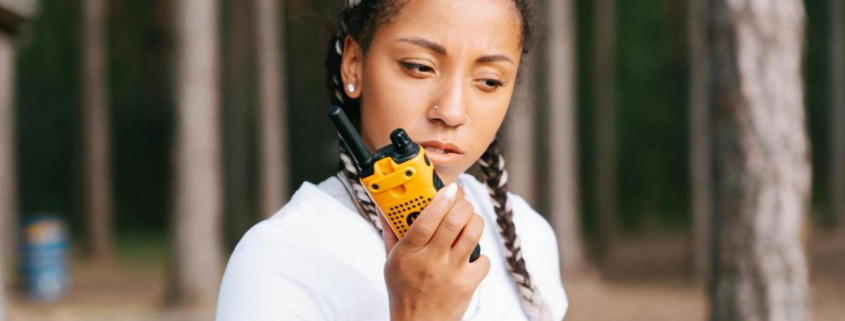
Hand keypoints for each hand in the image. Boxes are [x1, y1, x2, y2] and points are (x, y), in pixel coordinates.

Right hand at [380, 183, 489, 320]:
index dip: (440, 199)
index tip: (450, 188)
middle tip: (461, 203)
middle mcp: (430, 261)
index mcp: (408, 253)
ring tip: (470, 221)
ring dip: (475, 221)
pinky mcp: (467, 284)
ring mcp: (451, 273)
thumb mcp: (391, 261)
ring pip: (472, 234)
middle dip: (463, 204)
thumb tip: (384, 205)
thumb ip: (390, 231)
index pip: (426, 219)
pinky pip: (484, 259)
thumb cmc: (404, 292)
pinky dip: (481, 254)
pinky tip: (471, 256)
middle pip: (454, 221)